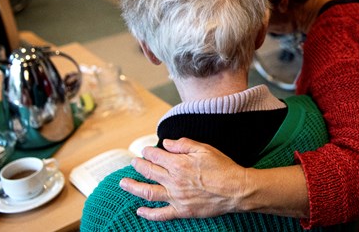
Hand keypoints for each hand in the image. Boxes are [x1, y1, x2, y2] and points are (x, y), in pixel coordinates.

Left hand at [119, 138, 246, 220]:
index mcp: (178, 164)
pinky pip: (161, 214)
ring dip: (133, 188)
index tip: (145, 150)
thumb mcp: (204, 149)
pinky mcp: (182, 211)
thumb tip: (166, 143)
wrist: (236, 190)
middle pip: (149, 172)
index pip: (156, 156)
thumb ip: (183, 145)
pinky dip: (148, 213)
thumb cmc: (222, 167)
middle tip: (133, 162)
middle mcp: (174, 181)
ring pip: (148, 192)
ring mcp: (176, 197)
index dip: (148, 152)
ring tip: (123, 183)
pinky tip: (139, 210)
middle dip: (139, 166)